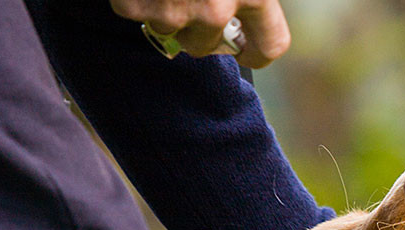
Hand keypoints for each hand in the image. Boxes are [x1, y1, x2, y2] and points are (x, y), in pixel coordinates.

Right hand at [112, 0, 290, 68]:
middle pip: (209, 46)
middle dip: (199, 25)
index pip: (271, 45)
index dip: (257, 51)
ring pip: (169, 31)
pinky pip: (134, 12)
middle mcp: (215, 7)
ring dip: (165, 8)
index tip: (247, 49)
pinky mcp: (133, 3)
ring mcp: (172, 9)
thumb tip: (243, 22)